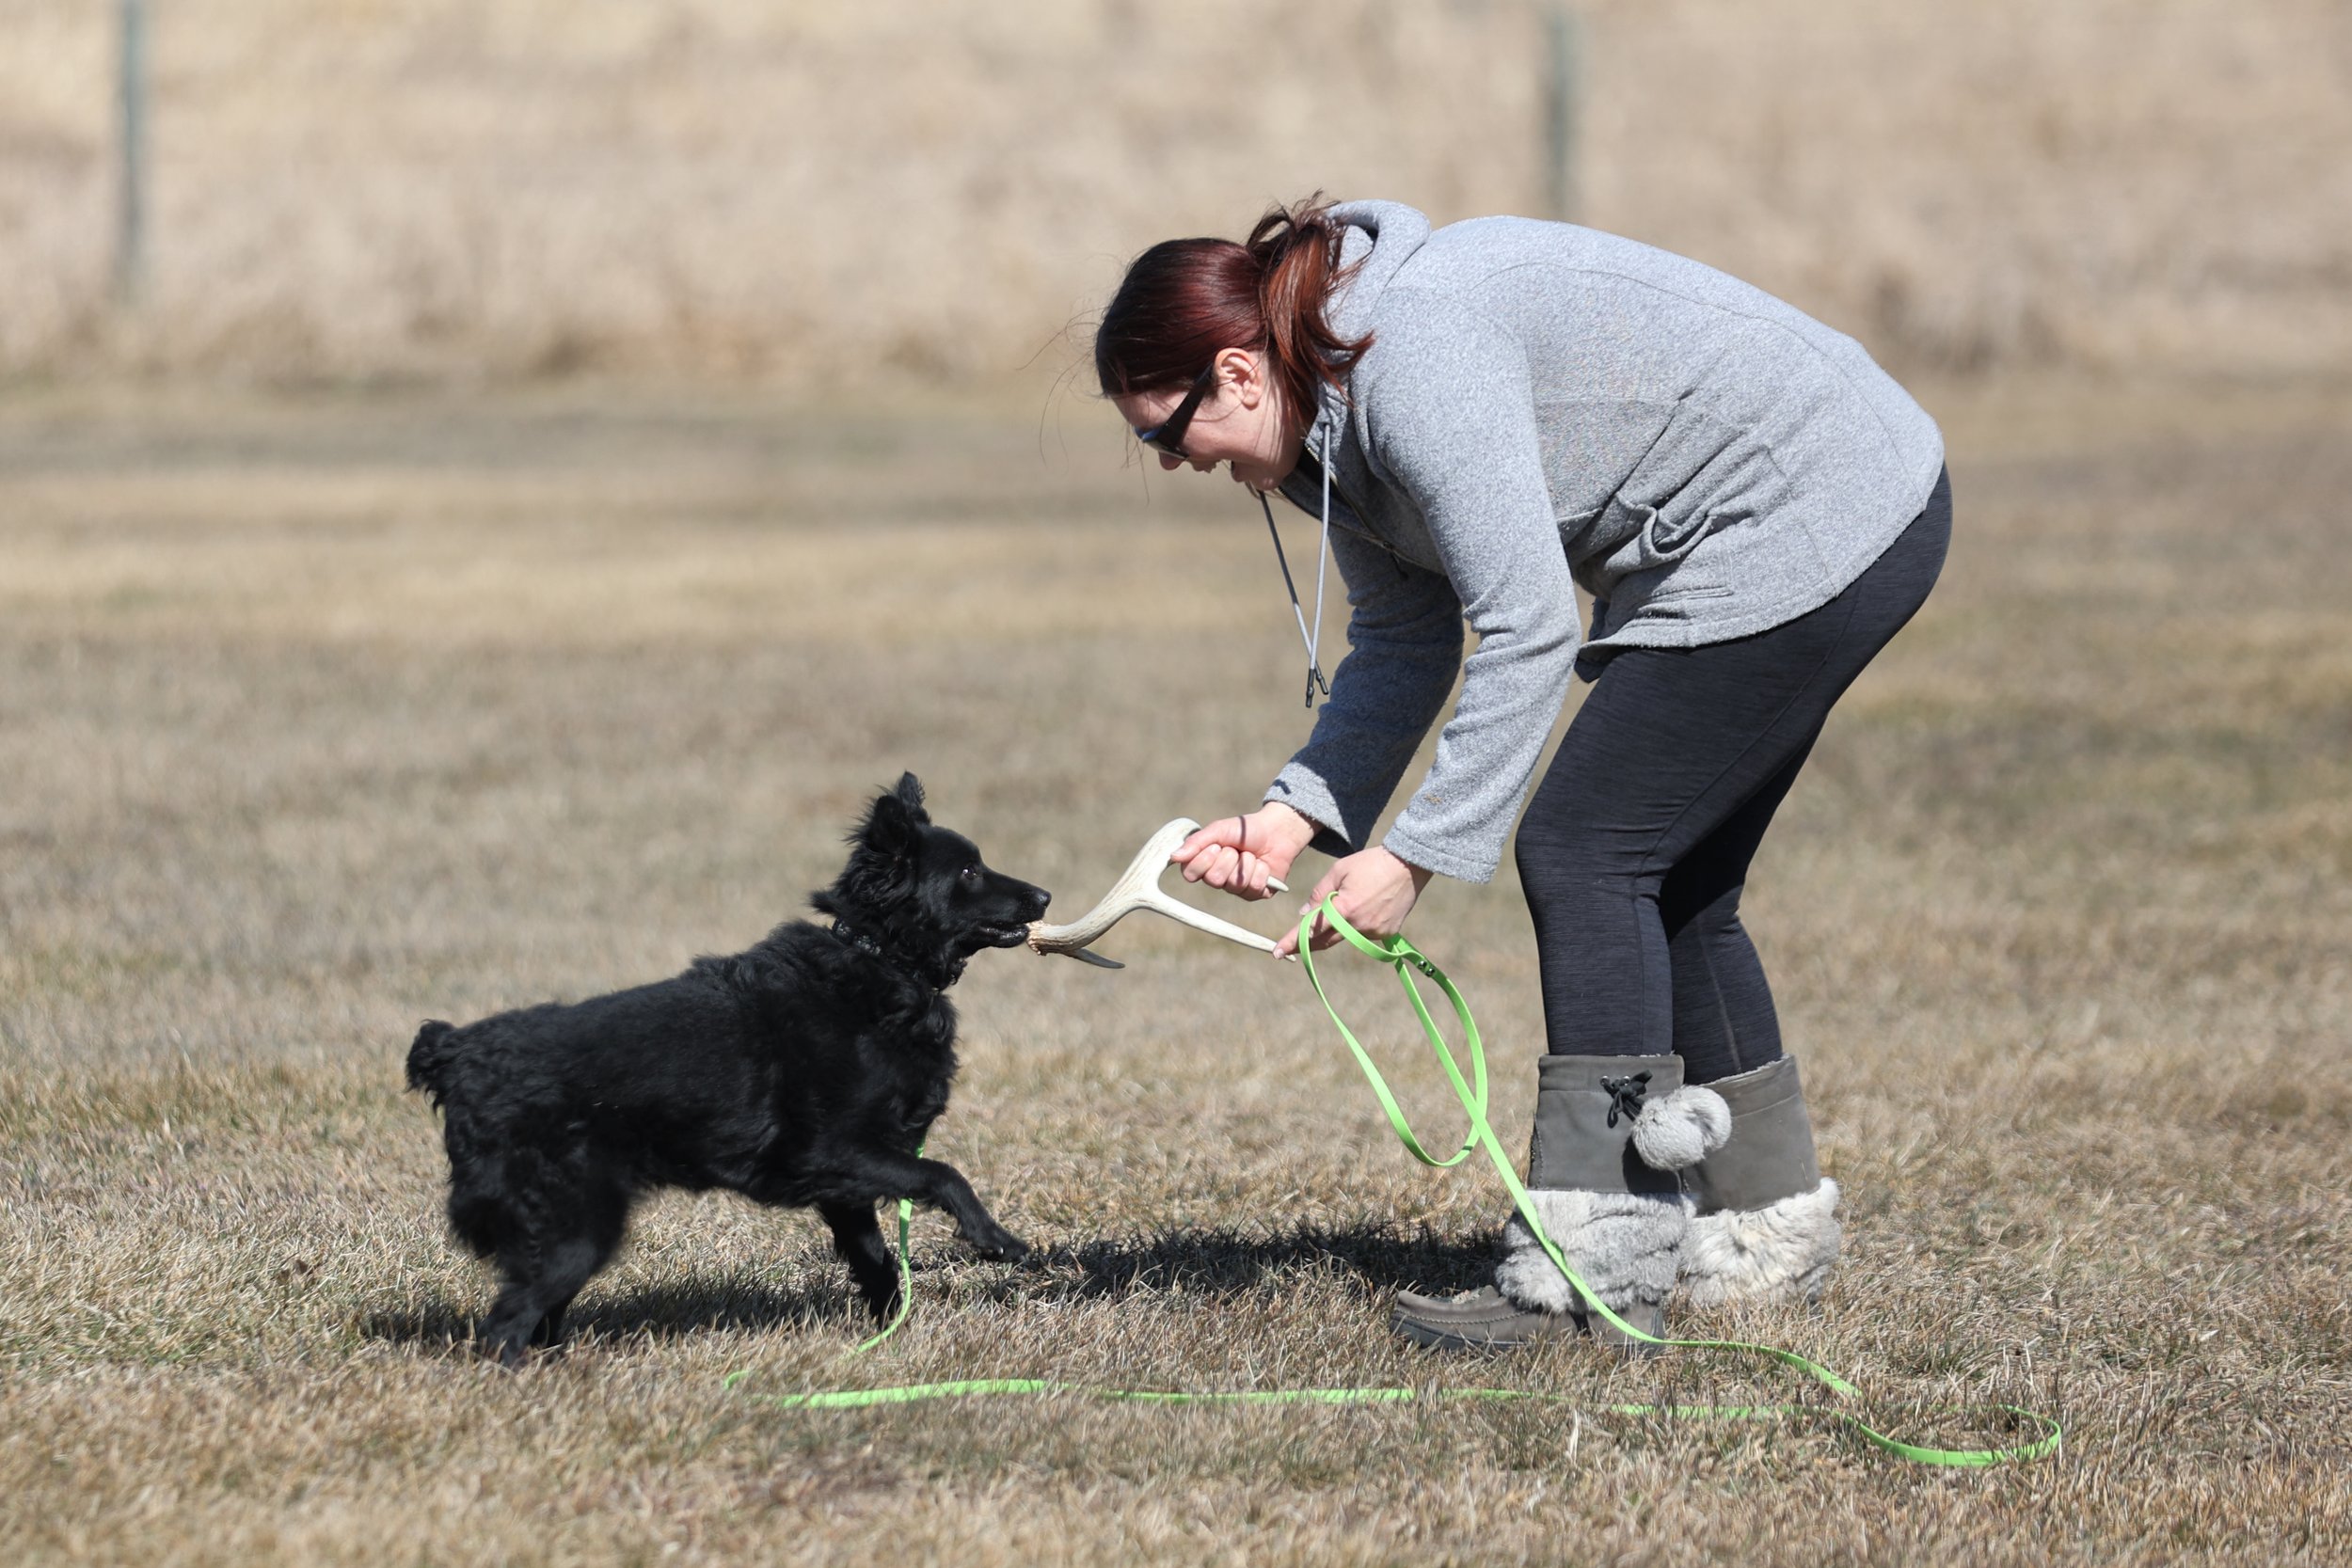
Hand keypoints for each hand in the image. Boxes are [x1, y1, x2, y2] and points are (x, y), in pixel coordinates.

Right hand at [1170, 803, 1317, 900]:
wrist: (1277, 830)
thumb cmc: (1244, 830)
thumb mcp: (1218, 830)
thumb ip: (1196, 842)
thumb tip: (1173, 856)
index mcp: (1204, 864)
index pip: (1189, 874)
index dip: (1203, 860)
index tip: (1216, 846)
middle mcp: (1218, 879)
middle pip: (1213, 880)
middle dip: (1228, 859)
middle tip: (1236, 849)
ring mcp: (1236, 889)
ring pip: (1235, 884)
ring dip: (1246, 862)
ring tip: (1251, 854)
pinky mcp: (1256, 893)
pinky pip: (1254, 887)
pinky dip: (1261, 871)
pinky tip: (1264, 864)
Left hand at [1274, 846, 1432, 958]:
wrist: (1407, 866)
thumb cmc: (1370, 864)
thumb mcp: (1339, 871)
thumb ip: (1319, 894)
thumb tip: (1304, 914)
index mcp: (1344, 908)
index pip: (1311, 930)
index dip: (1293, 941)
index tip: (1277, 952)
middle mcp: (1358, 925)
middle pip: (1325, 941)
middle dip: (1308, 943)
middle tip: (1292, 946)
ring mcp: (1374, 931)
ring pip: (1345, 937)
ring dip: (1336, 929)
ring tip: (1348, 905)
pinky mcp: (1386, 933)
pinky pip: (1363, 935)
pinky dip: (1357, 926)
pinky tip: (1366, 907)